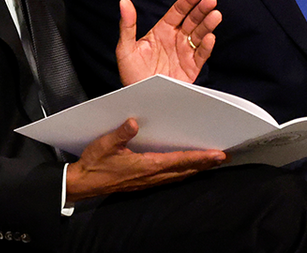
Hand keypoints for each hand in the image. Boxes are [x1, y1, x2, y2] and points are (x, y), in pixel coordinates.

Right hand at [65, 118, 224, 201]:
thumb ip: (121, 133)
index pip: (179, 161)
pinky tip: (186, 170)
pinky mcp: (143, 183)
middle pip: (184, 170)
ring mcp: (148, 182)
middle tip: (223, 157)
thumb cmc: (94, 164)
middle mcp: (151, 176)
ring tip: (210, 162)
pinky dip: (182, 173)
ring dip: (195, 169)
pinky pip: (169, 178)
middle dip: (204, 164)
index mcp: (146, 166)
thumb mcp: (104, 144)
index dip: (199, 157)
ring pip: (178, 176)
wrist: (83, 183)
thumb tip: (134, 121)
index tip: (217, 154)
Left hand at [115, 0, 219, 85]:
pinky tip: (209, 38)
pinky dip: (206, 47)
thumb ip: (127, 25)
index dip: (188, 1)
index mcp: (162, 31)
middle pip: (192, 20)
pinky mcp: (191, 68)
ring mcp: (185, 53)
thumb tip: (124, 2)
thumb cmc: (131, 74)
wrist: (139, 98)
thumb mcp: (125, 49)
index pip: (178, 12)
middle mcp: (176, 39)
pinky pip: (201, 55)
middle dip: (202, 10)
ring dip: (208, 25)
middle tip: (210, 0)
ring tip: (215, 15)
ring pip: (200, 35)